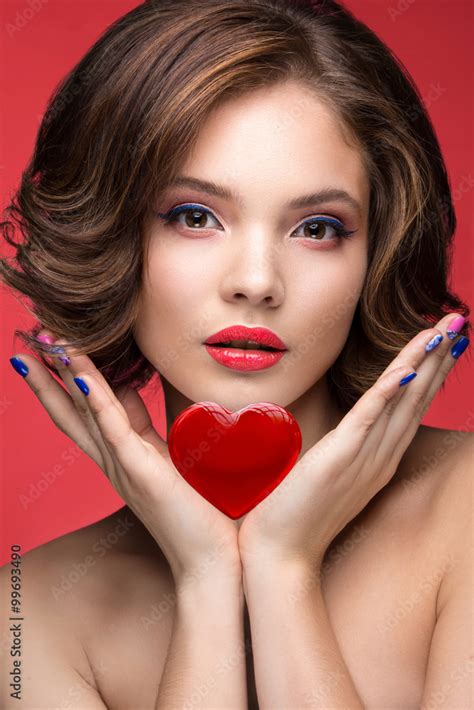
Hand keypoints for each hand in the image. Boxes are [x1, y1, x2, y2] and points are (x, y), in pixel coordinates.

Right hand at [12, 333, 241, 588]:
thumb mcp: (164, 458)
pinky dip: (97, 399)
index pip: (82, 413)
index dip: (63, 381)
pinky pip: (113, 428)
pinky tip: (81, 374)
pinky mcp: (141, 471)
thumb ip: (146, 428)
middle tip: (28, 342)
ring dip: (64, 377)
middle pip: (69, 412)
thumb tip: (132, 392)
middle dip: (46, 377)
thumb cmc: (194, 511)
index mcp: (119, 457)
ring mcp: (123, 466)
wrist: (209, 561)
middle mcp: (112, 462)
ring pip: (86, 413)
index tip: (50, 350)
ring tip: (47, 344)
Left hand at [237, 313, 468, 573]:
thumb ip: (347, 450)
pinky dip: (388, 392)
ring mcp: (364, 459)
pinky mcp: (339, 459)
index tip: (447, 343)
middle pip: (417, 400)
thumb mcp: (333, 475)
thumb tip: (350, 428)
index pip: (412, 407)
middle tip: (459, 324)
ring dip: (424, 364)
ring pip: (402, 403)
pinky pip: (368, 418)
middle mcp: (381, 457)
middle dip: (440, 359)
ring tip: (444, 331)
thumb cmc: (300, 514)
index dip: (432, 373)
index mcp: (380, 459)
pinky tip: (405, 367)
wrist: (281, 556)